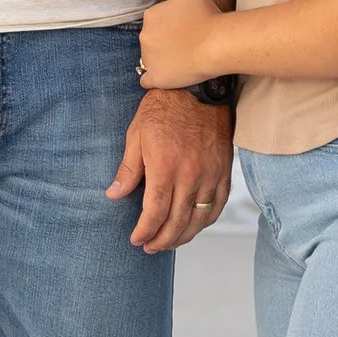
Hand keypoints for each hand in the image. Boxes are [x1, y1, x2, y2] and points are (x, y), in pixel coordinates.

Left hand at [106, 83, 232, 251]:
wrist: (198, 89)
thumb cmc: (163, 109)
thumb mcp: (136, 135)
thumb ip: (127, 169)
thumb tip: (113, 195)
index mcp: (165, 167)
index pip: (155, 212)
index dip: (145, 231)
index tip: (136, 239)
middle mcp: (190, 175)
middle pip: (177, 222)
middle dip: (162, 240)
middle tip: (150, 247)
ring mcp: (210, 175)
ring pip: (198, 219)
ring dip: (183, 237)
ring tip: (169, 243)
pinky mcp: (223, 172)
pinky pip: (216, 206)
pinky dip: (205, 222)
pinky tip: (193, 227)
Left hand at [136, 0, 226, 94]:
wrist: (217, 44)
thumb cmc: (207, 17)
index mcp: (151, 16)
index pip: (155, 24)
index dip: (169, 28)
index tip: (184, 31)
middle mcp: (144, 36)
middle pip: (151, 41)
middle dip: (164, 44)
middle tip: (185, 45)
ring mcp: (148, 58)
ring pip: (149, 60)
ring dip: (162, 60)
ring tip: (183, 60)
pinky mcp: (156, 78)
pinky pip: (147, 80)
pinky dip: (156, 78)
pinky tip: (169, 75)